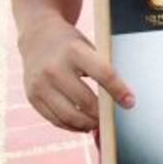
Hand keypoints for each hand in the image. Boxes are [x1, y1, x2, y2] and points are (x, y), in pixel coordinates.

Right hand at [17, 15, 134, 131]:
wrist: (37, 37)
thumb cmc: (71, 44)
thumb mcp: (88, 46)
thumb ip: (102, 68)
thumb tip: (122, 99)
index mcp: (74, 51)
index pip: (103, 74)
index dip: (119, 90)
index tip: (130, 103)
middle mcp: (54, 68)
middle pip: (85, 101)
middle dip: (102, 115)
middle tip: (112, 120)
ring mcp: (40, 84)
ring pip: (69, 116)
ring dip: (87, 124)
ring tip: (98, 124)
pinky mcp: (32, 96)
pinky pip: (54, 119)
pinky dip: (71, 126)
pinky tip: (82, 124)